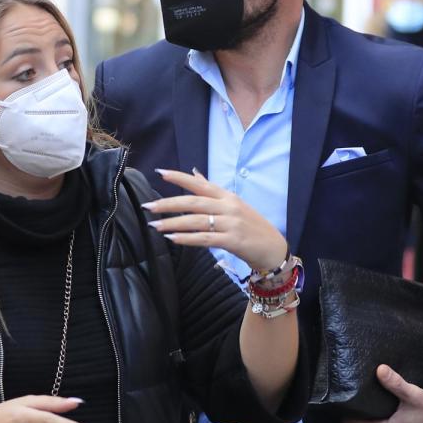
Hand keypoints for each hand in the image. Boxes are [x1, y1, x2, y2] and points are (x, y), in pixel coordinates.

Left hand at [145, 169, 287, 272]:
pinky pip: (205, 239)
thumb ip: (212, 190)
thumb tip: (195, 173)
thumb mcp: (234, 204)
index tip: (160, 173)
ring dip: (173, 223)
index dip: (180, 177)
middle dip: (169, 204)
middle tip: (149, 206)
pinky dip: (187, 238)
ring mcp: (231, 224)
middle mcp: (229, 207)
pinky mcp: (233, 241)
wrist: (274, 249)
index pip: (200, 183)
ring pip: (196, 221)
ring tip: (155, 225)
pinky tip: (172, 239)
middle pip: (193, 202)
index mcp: (227, 196)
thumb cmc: (251, 226)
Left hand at [343, 365, 422, 422]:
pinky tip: (378, 406)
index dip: (346, 409)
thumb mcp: (413, 395)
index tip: (343, 395)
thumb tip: (380, 369)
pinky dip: (376, 420)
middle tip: (353, 392)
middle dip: (356, 411)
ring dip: (367, 416)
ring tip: (364, 397)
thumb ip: (395, 383)